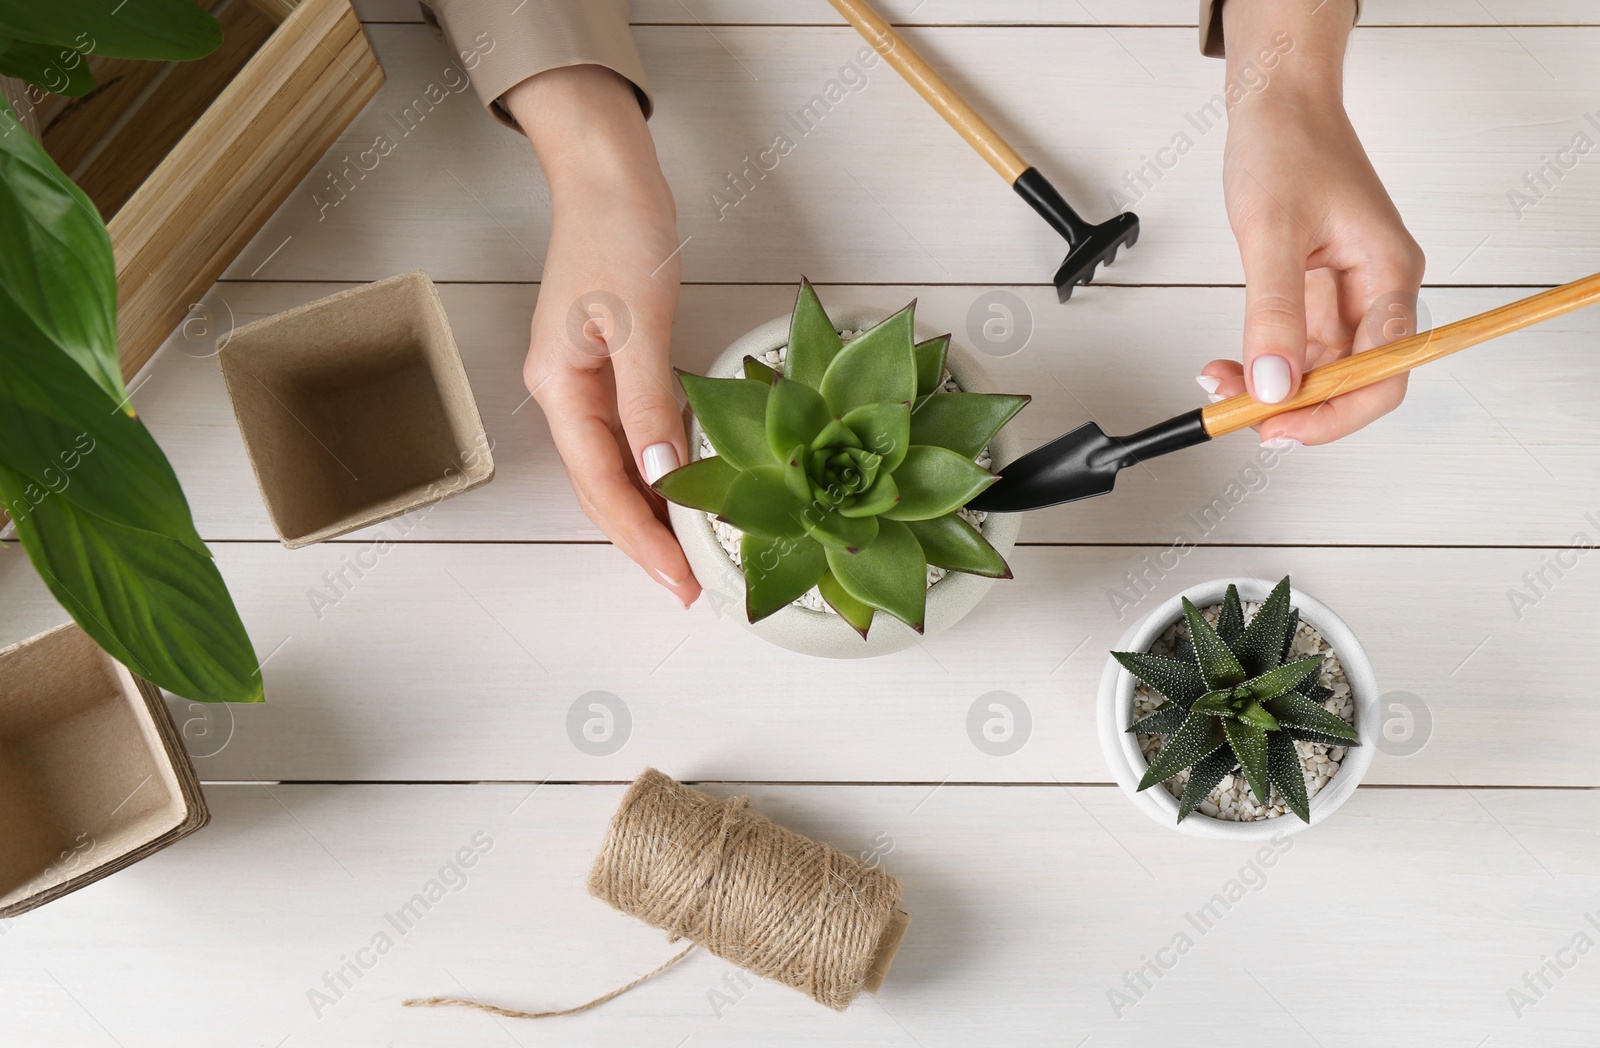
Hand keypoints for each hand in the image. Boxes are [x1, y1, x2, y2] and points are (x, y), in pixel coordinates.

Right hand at [506, 66, 699, 604]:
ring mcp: (582, 382)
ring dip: (649, 514)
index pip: (602, 488)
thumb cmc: (620, 232)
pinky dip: (654, 471)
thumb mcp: (638, 320)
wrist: (607, 172)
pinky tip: (684, 488)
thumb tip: (661, 475)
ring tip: (688, 554)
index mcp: (561, 389)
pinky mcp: (606, 366)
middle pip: (601, 491)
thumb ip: (648, 402)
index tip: (678, 582)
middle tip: (688, 587)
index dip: (641, 540)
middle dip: (642, 542)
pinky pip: (628, 438)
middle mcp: (563, 395)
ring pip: (614, 469)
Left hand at [1199, 0, 1423, 444]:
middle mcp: (1376, 289)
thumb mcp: (1272, 233)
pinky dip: (1263, 362)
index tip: (1280, 427)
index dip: (1336, 413)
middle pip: (1355, 380)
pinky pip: (1296, 345)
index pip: (1384, 373)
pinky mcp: (1316, 290)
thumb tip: (1276, 384)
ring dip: (1272, 387)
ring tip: (1219, 386)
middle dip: (1298, 406)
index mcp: (1388, 274)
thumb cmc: (1288, 146)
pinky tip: (1229, 366)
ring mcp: (1347, 292)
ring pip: (1320, 368)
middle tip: (1240, 417)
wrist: (1277, 105)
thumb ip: (1275, 314)